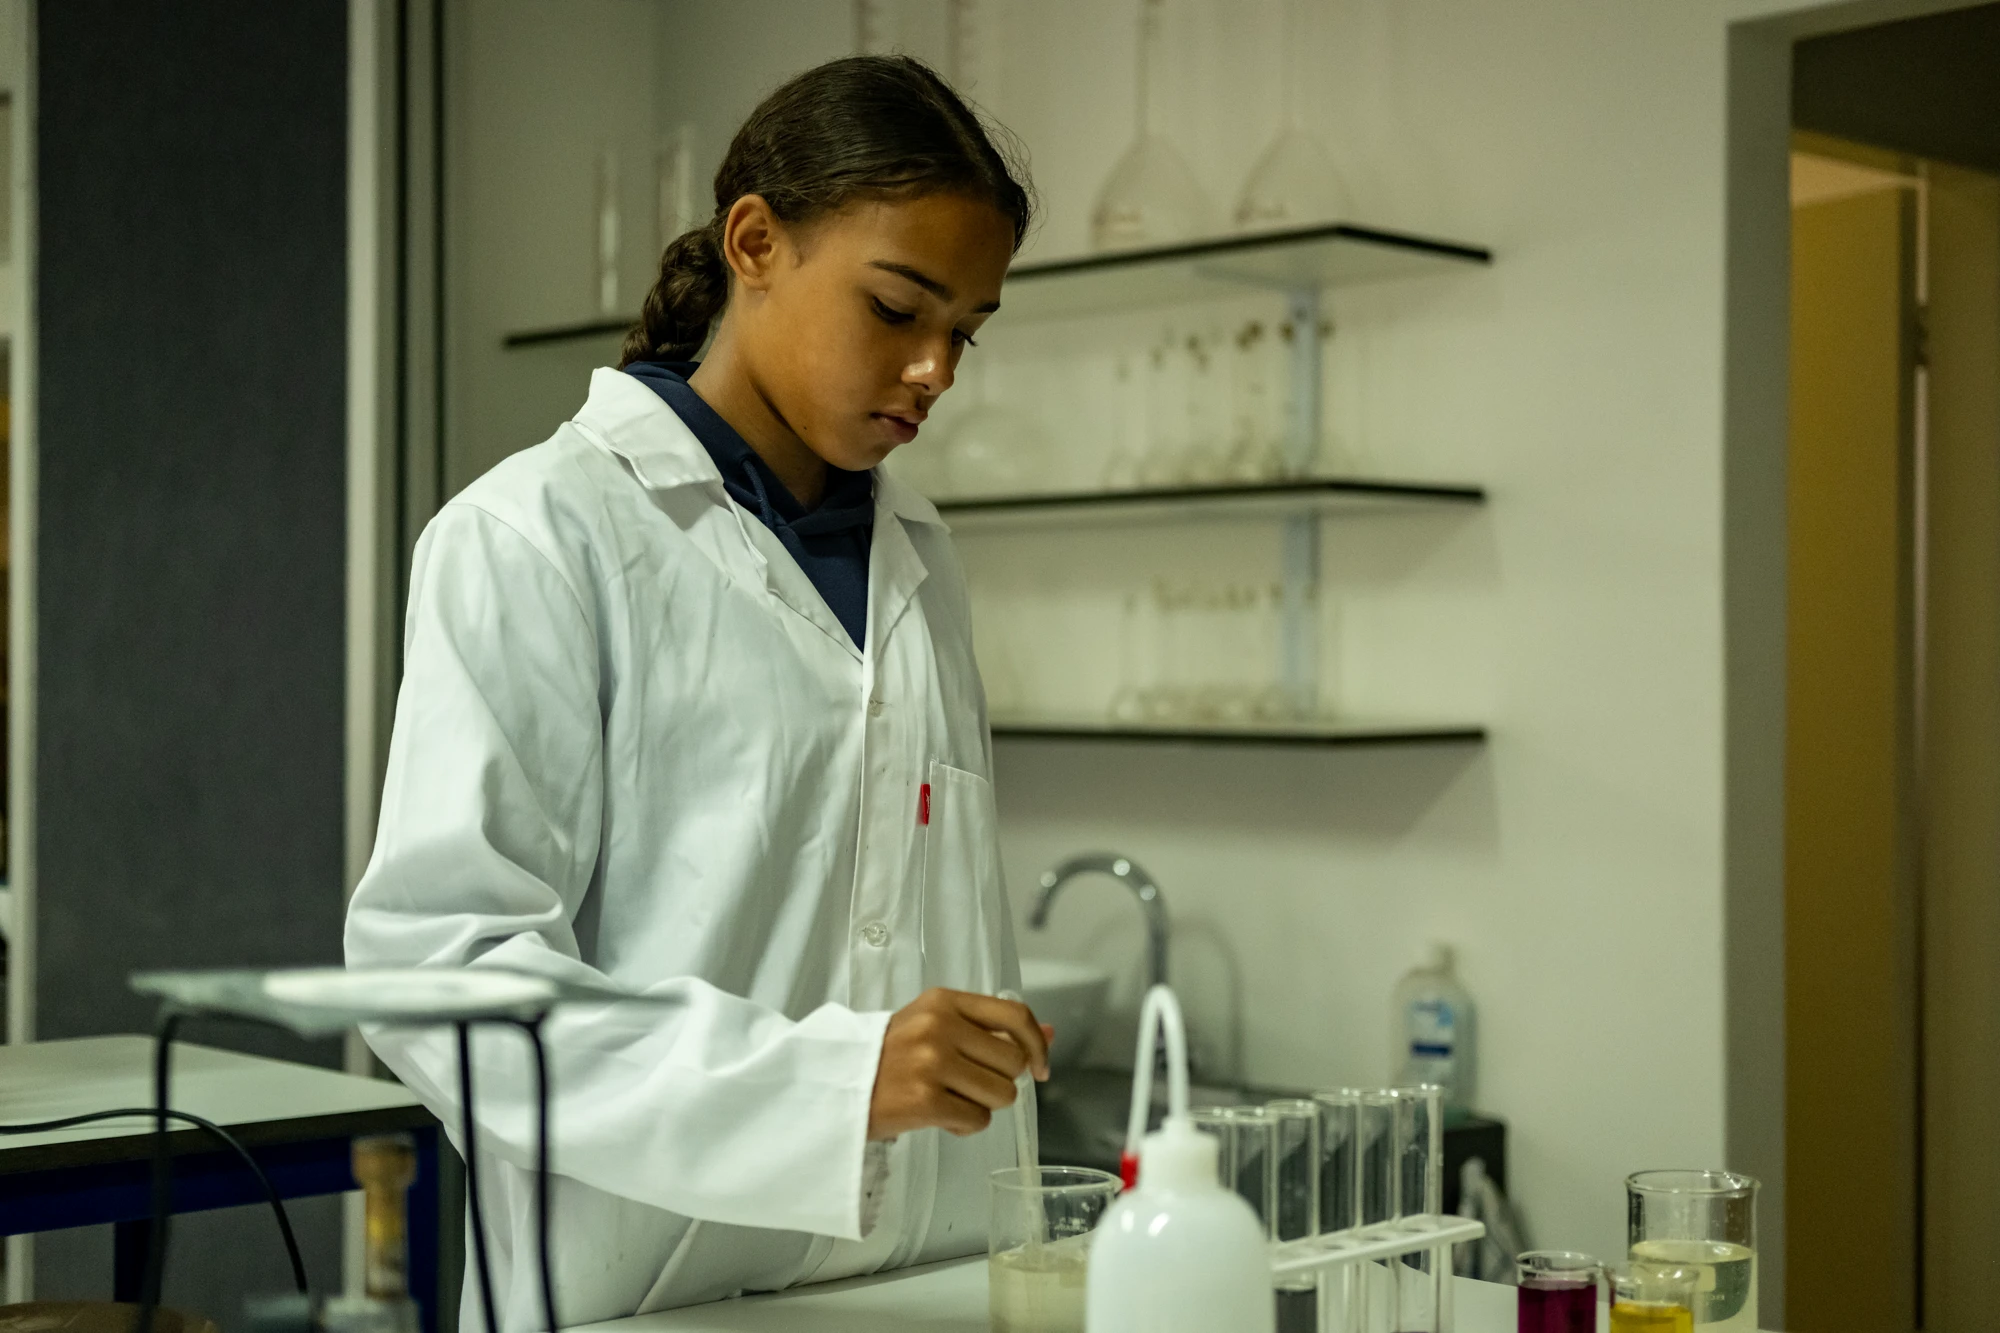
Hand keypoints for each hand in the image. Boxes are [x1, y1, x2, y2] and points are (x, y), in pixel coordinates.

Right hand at [867, 989, 1052, 1140]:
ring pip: (1001, 1095)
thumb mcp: (935, 1026)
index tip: (1039, 1068)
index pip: (1014, 1015)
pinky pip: (978, 1121)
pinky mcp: (925, 1101)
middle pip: (1012, 1062)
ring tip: (949, 1099)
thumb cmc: (888, 1056)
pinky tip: (939, 1116)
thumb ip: (990, 1028)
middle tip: (968, 1085)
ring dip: (983, 1105)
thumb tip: (1050, 1033)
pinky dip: (964, 1126)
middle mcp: (939, 1026)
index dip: (1036, 1044)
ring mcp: (932, 1063)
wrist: (835, 1086)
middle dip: (1000, 1081)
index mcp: (943, 1001)